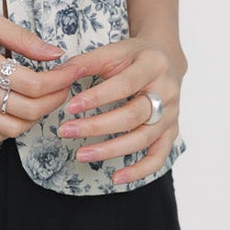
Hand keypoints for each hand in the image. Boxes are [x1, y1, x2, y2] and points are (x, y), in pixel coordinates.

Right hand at [0, 0, 77, 143]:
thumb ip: (21, 38)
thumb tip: (56, 53)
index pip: (31, 84)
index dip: (60, 79)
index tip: (73, 68)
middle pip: (25, 110)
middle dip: (55, 99)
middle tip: (66, 82)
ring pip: (10, 128)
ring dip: (36, 117)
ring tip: (47, 96)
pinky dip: (12, 126)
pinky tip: (21, 108)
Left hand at [53, 35, 184, 183]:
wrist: (167, 59)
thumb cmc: (135, 56)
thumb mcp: (113, 51)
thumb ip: (86, 62)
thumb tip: (57, 75)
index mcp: (153, 65)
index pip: (125, 84)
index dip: (97, 97)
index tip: (70, 107)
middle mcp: (167, 91)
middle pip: (133, 115)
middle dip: (97, 126)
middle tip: (67, 131)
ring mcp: (172, 113)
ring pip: (144, 138)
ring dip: (111, 150)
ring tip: (81, 154)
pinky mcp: (171, 131)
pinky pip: (159, 156)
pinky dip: (139, 170)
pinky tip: (116, 177)